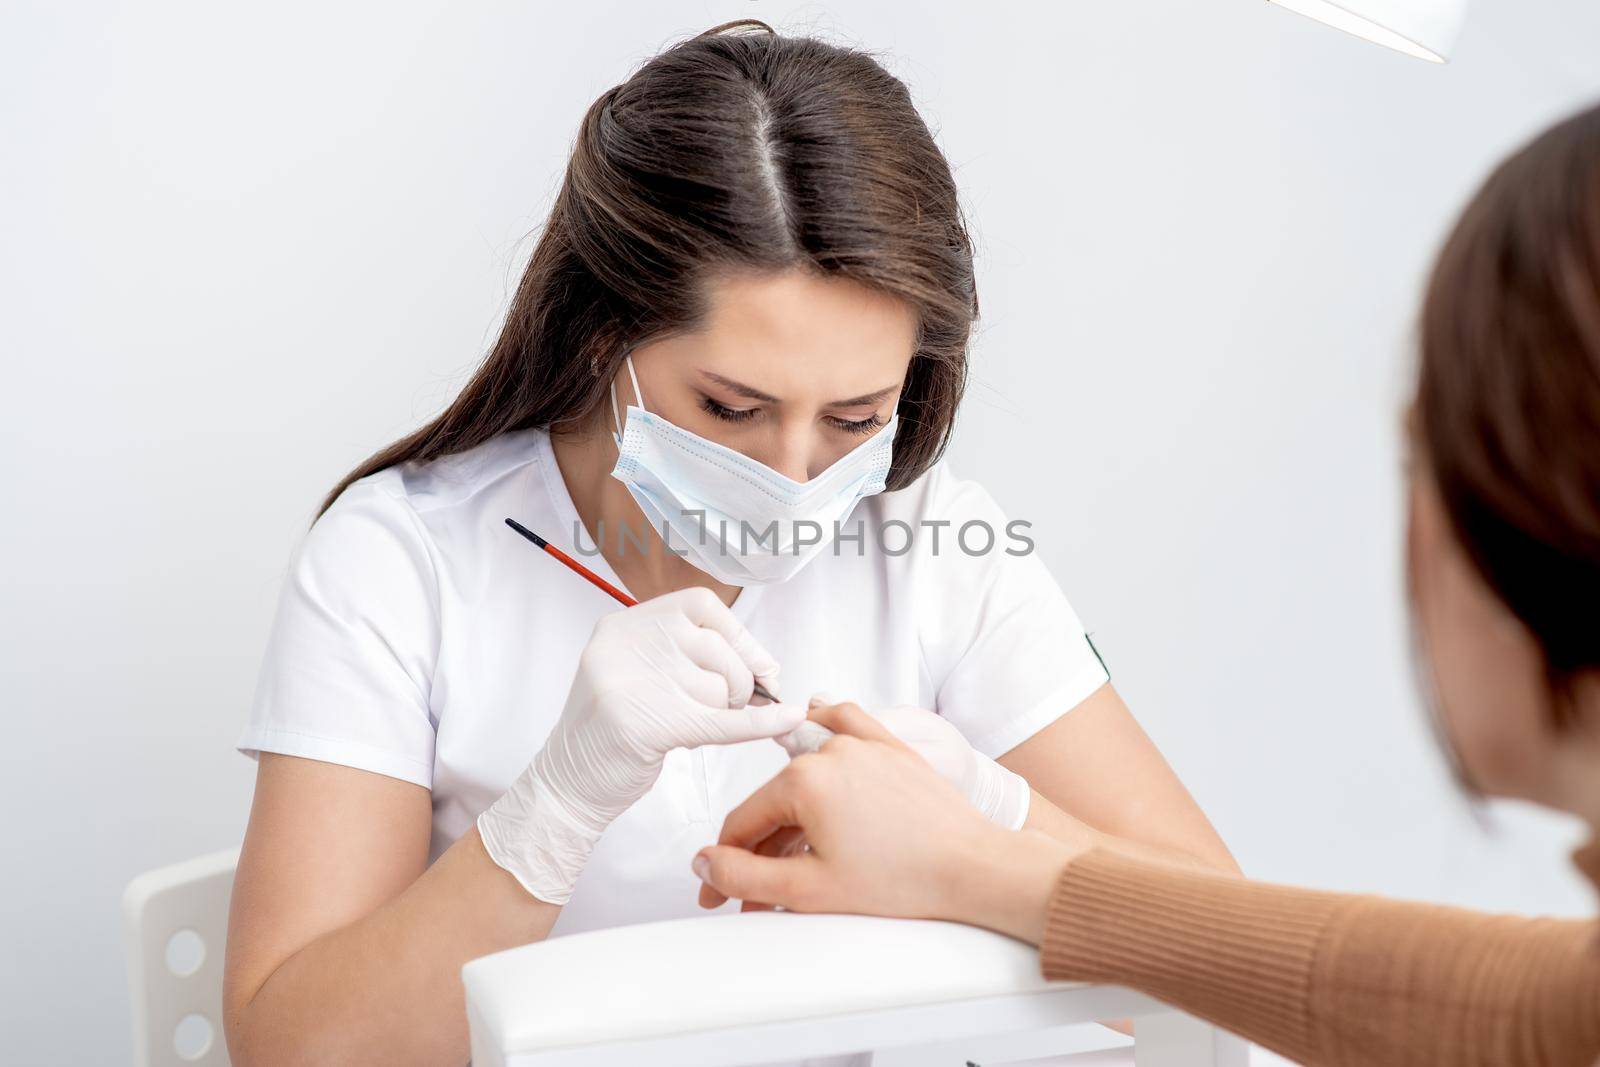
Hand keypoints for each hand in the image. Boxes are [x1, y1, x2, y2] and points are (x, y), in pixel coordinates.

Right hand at [479, 587, 804, 903]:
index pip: (699, 604)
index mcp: (623, 625)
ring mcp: (632, 683)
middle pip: (716, 647)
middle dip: (741, 680)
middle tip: (738, 705)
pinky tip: (784, 722)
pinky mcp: (647, 726)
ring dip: (725, 712)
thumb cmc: (611, 732)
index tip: (758, 662)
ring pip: (719, 687)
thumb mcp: (635, 673)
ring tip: (699, 726)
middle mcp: (624, 645)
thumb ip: (683, 654)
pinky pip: (722, 722)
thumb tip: (763, 663)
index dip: (737, 632)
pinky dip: (759, 725)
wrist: (567, 786)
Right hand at [697, 703, 1082, 942]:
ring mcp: (863, 744)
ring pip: (806, 777)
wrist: (973, 868)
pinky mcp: (891, 747)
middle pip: (775, 804)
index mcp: (803, 780)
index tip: (720, 895)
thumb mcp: (807, 890)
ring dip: (789, 818)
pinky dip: (823, 733)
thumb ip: (744, 875)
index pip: (743, 823)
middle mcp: (829, 750)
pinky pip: (846, 726)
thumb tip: (704, 862)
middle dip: (760, 852)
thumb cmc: (903, 880)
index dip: (725, 866)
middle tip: (756, 896)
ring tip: (789, 863)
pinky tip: (808, 736)